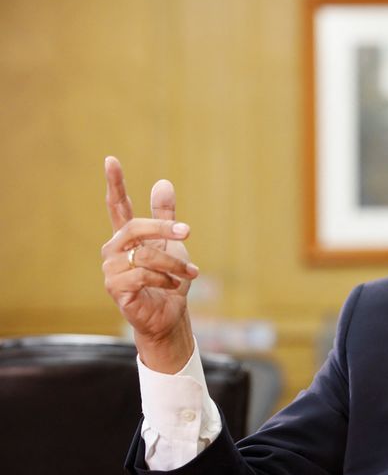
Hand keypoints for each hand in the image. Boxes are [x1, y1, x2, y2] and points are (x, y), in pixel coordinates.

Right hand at [101, 156, 198, 372]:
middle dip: (163, 228)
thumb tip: (163, 182)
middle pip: (136, 227)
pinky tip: (173, 286)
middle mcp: (114, 250)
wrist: (169, 315)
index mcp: (127, 237)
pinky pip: (143, 274)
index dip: (115, 183)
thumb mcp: (172, 244)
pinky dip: (165, 278)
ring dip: (174, 263)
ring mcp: (111, 269)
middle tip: (187, 232)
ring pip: (145, 254)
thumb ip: (165, 216)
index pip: (117, 205)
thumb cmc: (169, 280)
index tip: (111, 160)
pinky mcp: (115, 287)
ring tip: (190, 273)